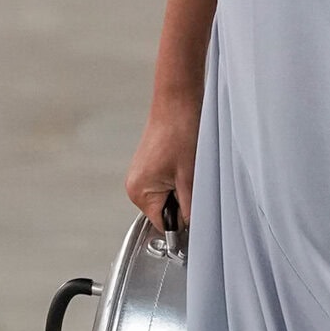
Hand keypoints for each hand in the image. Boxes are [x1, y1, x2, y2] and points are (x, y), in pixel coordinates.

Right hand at [125, 86, 201, 228]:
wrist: (178, 102)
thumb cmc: (180, 132)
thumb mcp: (190, 178)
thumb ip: (190, 208)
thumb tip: (194, 228)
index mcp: (139, 192)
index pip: (163, 224)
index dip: (182, 220)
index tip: (195, 206)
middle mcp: (135, 186)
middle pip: (165, 212)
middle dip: (183, 201)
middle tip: (191, 178)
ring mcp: (141, 175)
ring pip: (169, 197)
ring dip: (182, 189)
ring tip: (187, 167)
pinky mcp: (149, 167)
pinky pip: (167, 184)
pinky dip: (179, 179)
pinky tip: (184, 162)